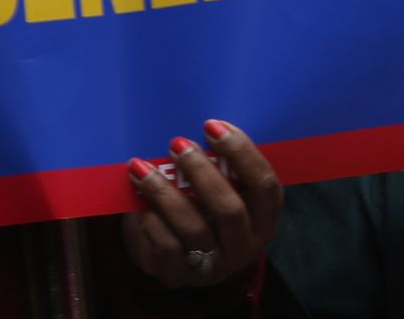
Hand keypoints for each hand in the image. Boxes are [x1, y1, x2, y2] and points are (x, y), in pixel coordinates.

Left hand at [122, 119, 281, 287]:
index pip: (265, 185)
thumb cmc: (201, 208)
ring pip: (194, 228)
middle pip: (230, 209)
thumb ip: (222, 167)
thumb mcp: (223, 190)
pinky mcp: (180, 277)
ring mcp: (214, 266)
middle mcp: (245, 245)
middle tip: (177, 144)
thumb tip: (203, 127)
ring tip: (142, 168)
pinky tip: (138, 202)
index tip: (212, 126)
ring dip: (166, 193)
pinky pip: (166, 247)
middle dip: (201, 172)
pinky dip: (151, 221)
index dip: (242, 153)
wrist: (172, 254)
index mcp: (265, 219)